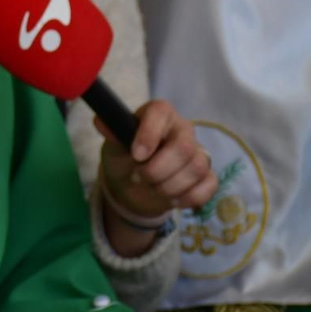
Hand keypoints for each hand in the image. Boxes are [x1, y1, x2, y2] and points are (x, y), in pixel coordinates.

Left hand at [99, 101, 216, 219]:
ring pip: (197, 168)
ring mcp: (198, 152)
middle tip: (138, 177)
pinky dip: (188, 197)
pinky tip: (171, 199)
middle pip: (184, 147)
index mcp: (159, 114)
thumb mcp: (113, 145)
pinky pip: (209, 185)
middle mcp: (183, 129)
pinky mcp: (206, 174)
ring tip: (153, 189)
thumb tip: (101, 122)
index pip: (161, 112)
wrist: (134, 184)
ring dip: (170, 186)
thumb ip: (111, 132)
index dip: (149, 134)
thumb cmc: (124, 157)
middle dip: (158, 170)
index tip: (136, 155)